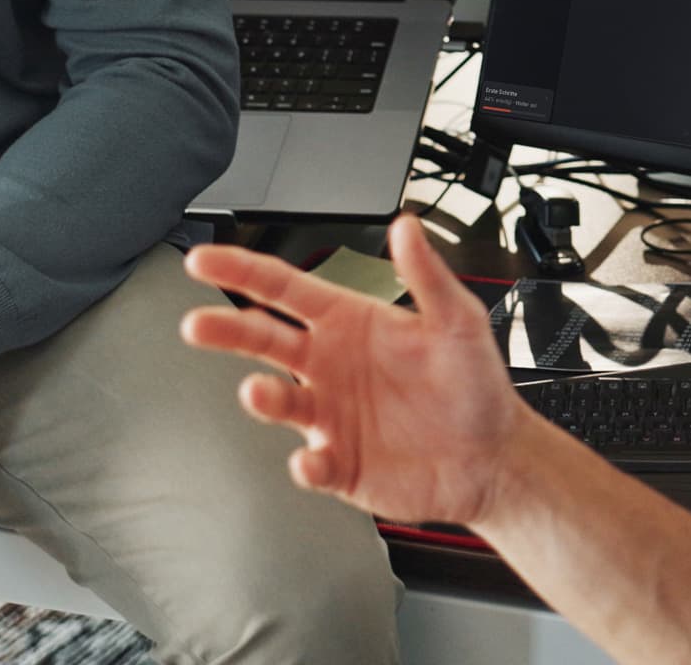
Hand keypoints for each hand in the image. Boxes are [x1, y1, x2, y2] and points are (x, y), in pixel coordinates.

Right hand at [180, 212, 524, 527]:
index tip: (203, 260)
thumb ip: (426, 274)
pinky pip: (310, 463)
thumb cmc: (474, 385)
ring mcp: (329, 414)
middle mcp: (328, 364)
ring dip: (263, 396)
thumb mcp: (458, 321)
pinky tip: (310, 460)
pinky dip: (304, 464)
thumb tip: (406, 227)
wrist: (493, 458)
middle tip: (197, 324)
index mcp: (347, 321)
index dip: (240, 269)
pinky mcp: (339, 463)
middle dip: (226, 328)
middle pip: (262, 338)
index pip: (282, 287)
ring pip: (279, 400)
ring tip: (258, 392)